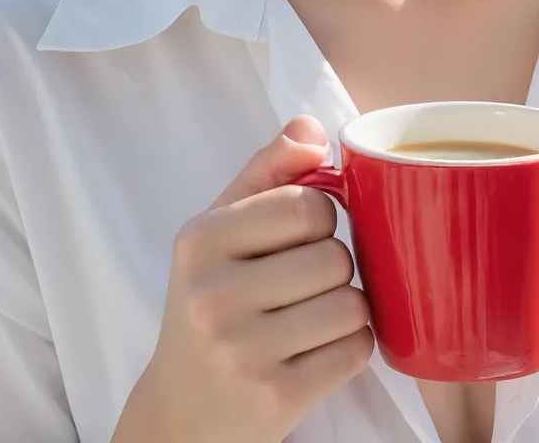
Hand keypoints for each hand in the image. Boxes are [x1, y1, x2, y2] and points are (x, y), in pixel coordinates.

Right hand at [114, 116, 373, 442]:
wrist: (182, 410)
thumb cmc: (211, 306)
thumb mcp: (218, 235)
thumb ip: (265, 174)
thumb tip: (311, 128)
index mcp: (200, 240)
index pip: (308, 205)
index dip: (321, 219)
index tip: (301, 238)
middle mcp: (214, 294)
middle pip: (335, 256)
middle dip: (334, 269)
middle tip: (303, 287)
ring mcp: (242, 350)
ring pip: (352, 304)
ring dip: (347, 311)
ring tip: (312, 319)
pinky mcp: (274, 397)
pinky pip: (356, 352)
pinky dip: (351, 350)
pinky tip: (317, 352)